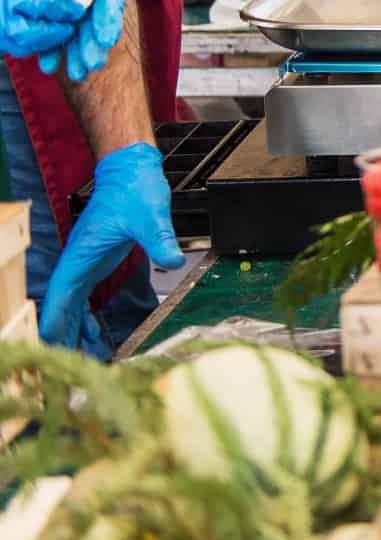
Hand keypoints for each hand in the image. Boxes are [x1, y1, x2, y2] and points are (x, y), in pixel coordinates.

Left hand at [4, 0, 123, 80]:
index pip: (109, 7)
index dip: (109, 24)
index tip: (105, 39)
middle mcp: (87, 8)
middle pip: (95, 30)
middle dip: (94, 48)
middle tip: (91, 62)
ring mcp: (68, 20)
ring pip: (76, 42)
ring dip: (76, 58)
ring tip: (76, 72)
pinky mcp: (50, 29)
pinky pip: (51, 45)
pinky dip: (51, 56)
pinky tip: (48, 63)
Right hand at [39, 142, 182, 347]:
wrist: (132, 171)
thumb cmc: (134, 189)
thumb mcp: (149, 215)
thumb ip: (158, 238)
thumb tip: (173, 259)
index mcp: (82, 253)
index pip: (61, 293)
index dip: (54, 320)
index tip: (48, 345)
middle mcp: (78, 262)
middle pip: (62, 307)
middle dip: (61, 336)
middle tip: (65, 368)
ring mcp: (85, 263)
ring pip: (72, 306)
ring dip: (73, 332)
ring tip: (80, 361)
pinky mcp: (96, 263)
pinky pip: (84, 298)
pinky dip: (85, 319)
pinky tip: (93, 337)